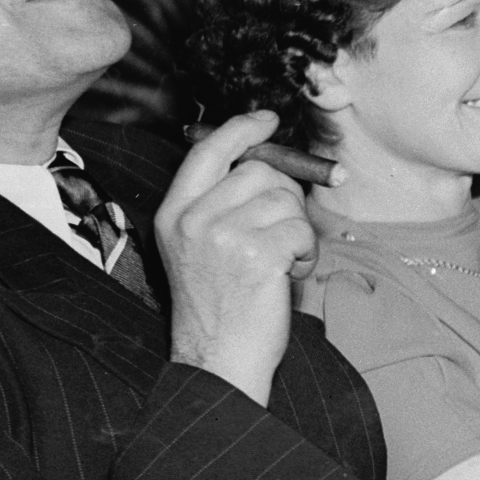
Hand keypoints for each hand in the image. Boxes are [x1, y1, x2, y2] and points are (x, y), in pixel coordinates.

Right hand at [158, 109, 317, 406]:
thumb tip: (265, 164)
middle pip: (258, 172)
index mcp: (173, 213)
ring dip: (297, 230)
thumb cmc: (218, 308)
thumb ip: (219, 205)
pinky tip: (288, 275)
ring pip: (286, 200)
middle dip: (285, 196)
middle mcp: (193, 219)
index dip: (242, 130)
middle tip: (284, 231)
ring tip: (280, 260)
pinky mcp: (257, 254)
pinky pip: (302, 230)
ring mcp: (223, 235)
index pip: (208, 151)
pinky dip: (306, 252)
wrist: (218, 359)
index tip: (268, 119)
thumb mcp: (198, 249)